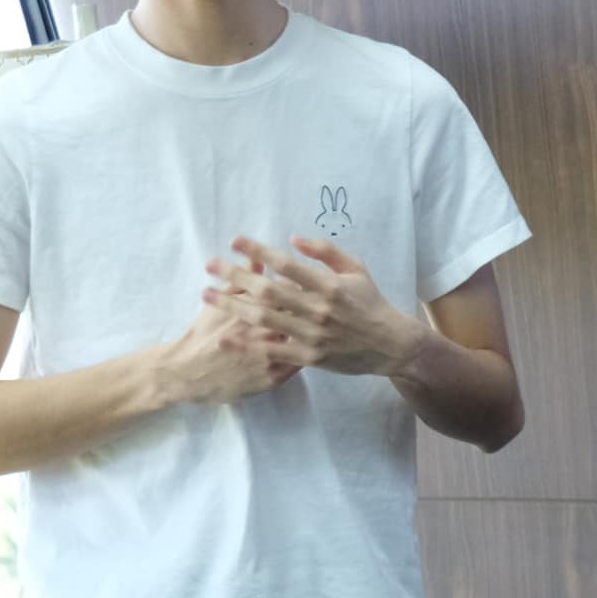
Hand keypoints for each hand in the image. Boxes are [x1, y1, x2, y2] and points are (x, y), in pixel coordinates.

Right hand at [155, 281, 300, 405]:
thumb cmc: (202, 333)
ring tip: (308, 324)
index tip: (298, 286)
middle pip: (300, 314)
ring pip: (303, 339)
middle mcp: (266, 331)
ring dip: (308, 330)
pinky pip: (298, 363)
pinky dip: (304, 352)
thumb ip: (240, 281)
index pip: (287, 290)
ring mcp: (271, 356)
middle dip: (307, 308)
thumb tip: (258, 260)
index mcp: (253, 309)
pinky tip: (305, 346)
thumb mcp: (218, 302)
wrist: (188, 372)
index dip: (296, 287)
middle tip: (309, 304)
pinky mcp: (273, 378)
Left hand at [202, 236, 425, 376]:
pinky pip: (273, 351)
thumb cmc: (371, 302)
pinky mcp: (309, 357)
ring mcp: (312, 335)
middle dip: (235, 276)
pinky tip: (225, 336)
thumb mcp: (355, 268)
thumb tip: (293, 239)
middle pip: (268, 290)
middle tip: (209, 265)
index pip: (286, 264)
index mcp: (328, 284)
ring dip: (232, 305)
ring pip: (264, 319)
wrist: (390, 345)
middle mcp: (317, 309)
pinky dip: (248, 344)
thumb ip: (325, 252)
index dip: (258, 252)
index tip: (235, 241)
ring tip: (206, 295)